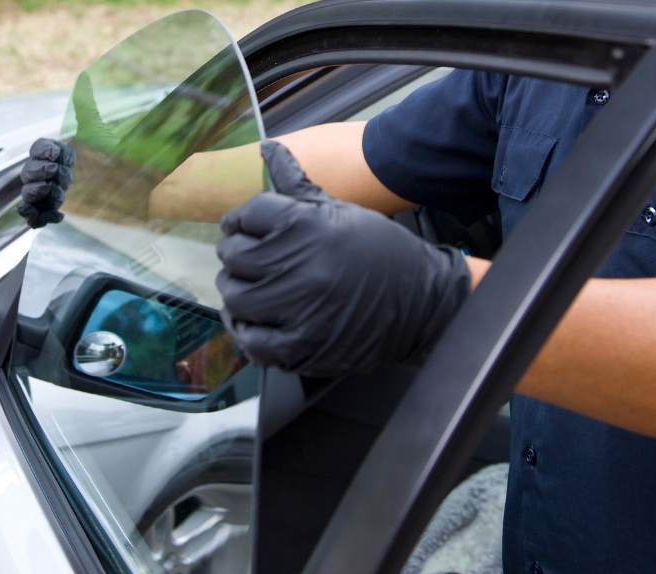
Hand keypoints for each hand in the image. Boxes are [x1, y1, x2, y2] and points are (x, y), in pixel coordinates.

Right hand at [18, 72, 121, 228]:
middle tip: (63, 174)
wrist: (126, 186)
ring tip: (60, 193)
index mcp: (56, 151)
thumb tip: (84, 76)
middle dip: (43, 174)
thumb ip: (86, 106)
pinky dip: (35, 217)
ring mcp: (49, 191)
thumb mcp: (97, 132)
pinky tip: (53, 216)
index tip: (60, 155)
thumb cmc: (110, 157)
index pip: (38, 149)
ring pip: (28, 194)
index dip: (45, 152)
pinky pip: (32, 215)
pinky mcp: (53, 210)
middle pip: (29, 172)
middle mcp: (49, 171)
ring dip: (40, 193)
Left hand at [216, 141, 471, 376]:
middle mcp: (298, 263)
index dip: (240, 222)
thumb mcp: (340, 211)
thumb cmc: (378, 252)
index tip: (244, 231)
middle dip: (236, 257)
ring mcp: (299, 307)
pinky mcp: (304, 345)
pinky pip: (252, 341)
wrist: (422, 301)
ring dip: (238, 294)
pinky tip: (258, 323)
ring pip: (236, 298)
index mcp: (305, 224)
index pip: (246, 216)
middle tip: (249, 263)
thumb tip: (268, 147)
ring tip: (254, 291)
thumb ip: (296, 183)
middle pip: (233, 256)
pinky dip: (248, 333)